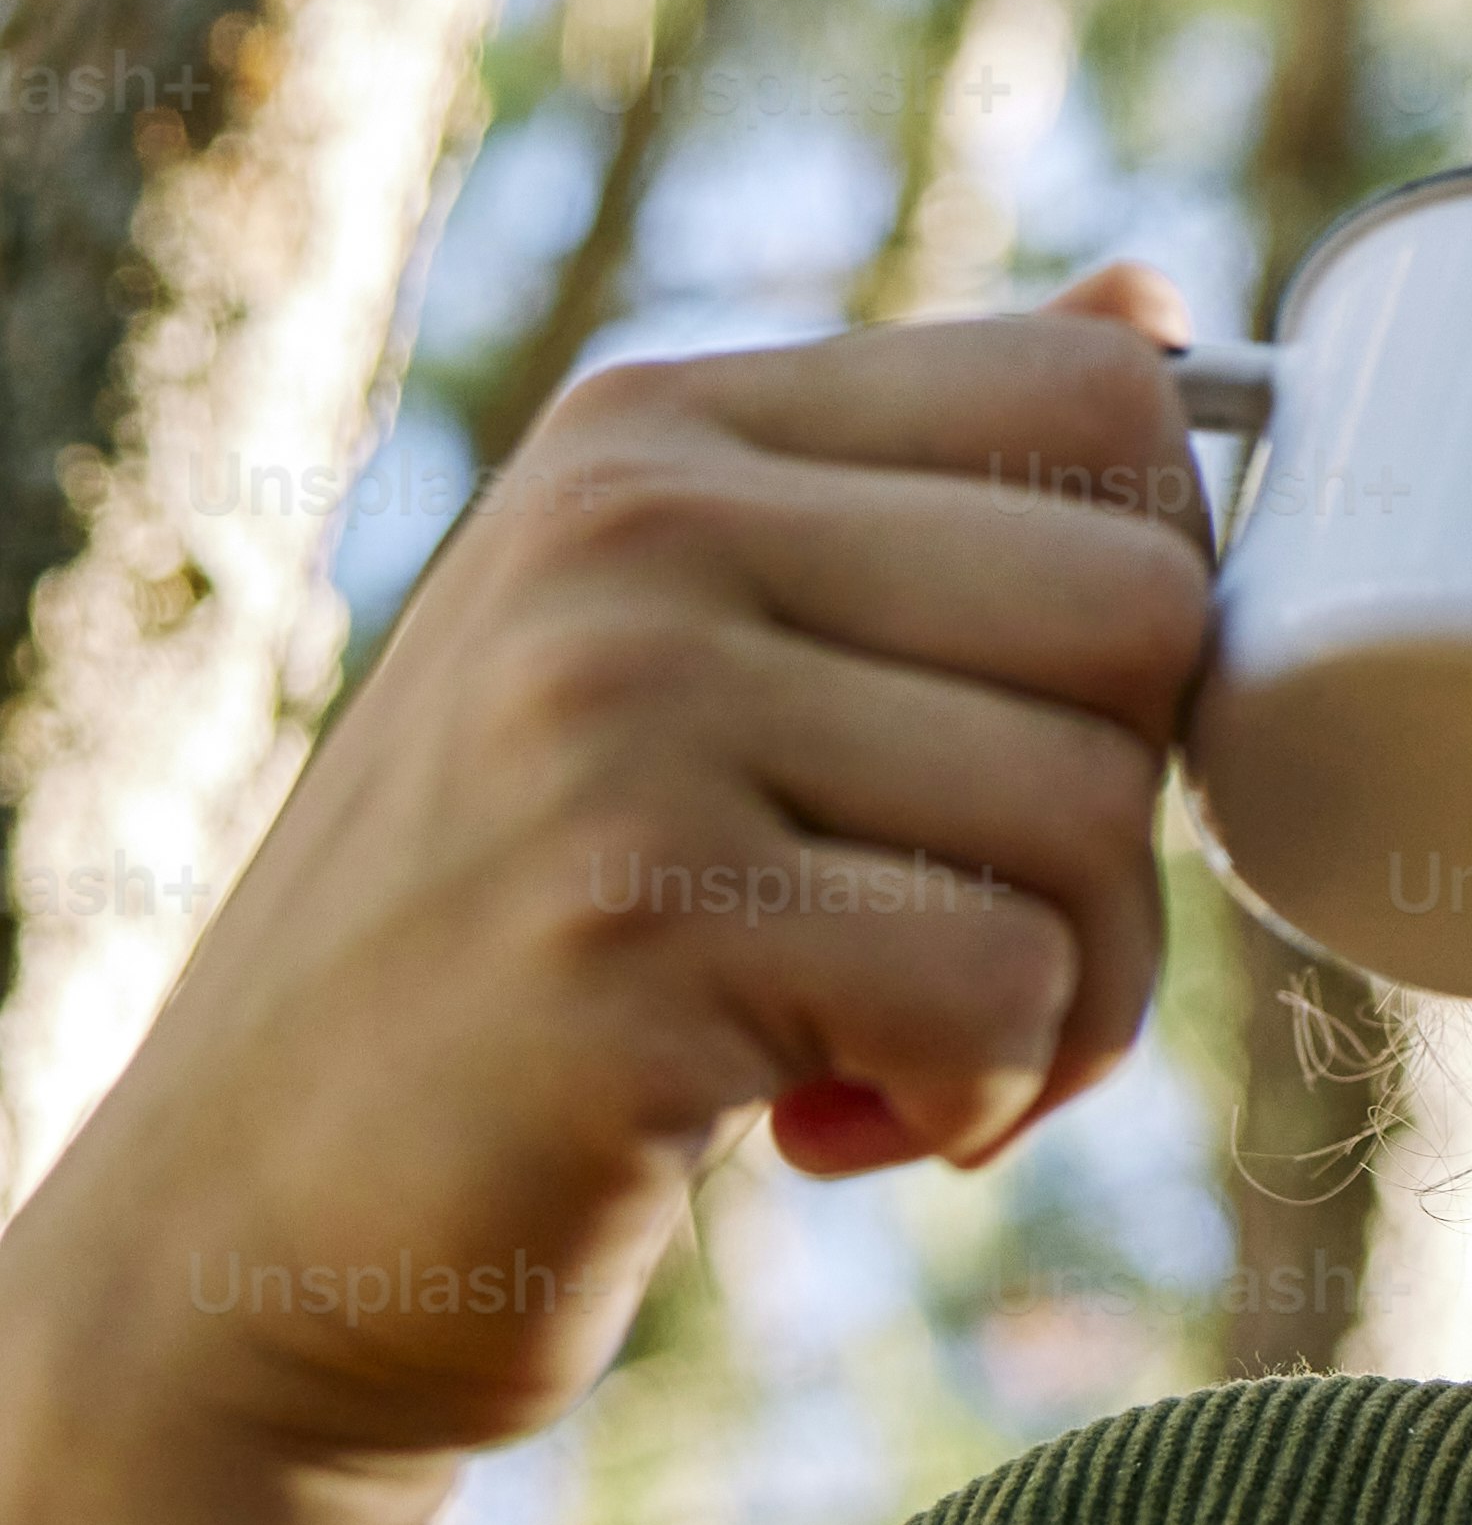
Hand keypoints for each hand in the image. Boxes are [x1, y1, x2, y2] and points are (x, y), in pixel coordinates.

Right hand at [0, 266, 1217, 1490]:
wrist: (253, 1223)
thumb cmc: (533, 939)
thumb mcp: (692, 656)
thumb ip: (916, 495)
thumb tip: (1159, 302)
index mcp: (658, 429)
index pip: (1101, 392)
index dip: (1166, 594)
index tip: (1038, 751)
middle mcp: (626, 531)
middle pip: (1144, 609)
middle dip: (1130, 829)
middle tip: (989, 949)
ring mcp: (612, 720)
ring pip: (1098, 814)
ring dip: (1068, 998)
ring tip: (903, 1055)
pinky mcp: (627, 930)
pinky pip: (1001, 991)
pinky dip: (974, 1099)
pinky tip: (828, 1127)